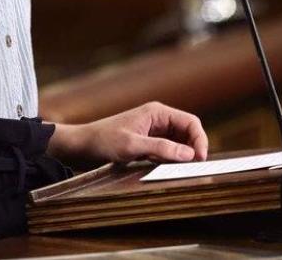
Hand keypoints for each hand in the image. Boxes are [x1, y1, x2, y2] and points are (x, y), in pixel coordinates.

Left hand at [49, 101, 207, 163]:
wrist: (82, 145)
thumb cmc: (103, 141)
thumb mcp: (132, 146)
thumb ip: (161, 148)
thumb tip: (189, 154)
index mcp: (157, 112)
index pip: (190, 122)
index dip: (200, 140)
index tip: (200, 159)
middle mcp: (158, 119)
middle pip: (188, 133)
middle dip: (193, 149)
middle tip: (191, 168)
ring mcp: (153, 131)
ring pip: (179, 143)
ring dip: (182, 155)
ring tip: (178, 168)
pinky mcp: (147, 143)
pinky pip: (167, 150)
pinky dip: (171, 159)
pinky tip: (166, 167)